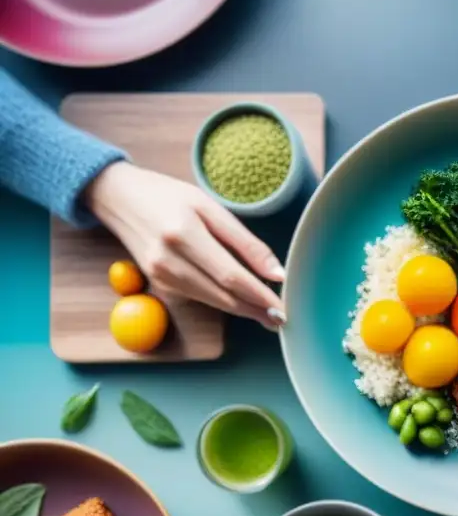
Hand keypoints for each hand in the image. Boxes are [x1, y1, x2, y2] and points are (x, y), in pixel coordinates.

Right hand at [83, 162, 285, 329]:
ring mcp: (160, 277)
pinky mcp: (159, 284)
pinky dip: (224, 301)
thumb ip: (245, 242)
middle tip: (282, 319)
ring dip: (243, 311)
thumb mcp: (209, 207)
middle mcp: (169, 262)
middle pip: (222, 296)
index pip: (231, 276)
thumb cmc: (168, 196)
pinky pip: (200, 297)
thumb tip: (276, 273)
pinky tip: (242, 303)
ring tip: (269, 315)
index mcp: (184, 235)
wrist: (117, 199)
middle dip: (255, 310)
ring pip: (212, 302)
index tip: (282, 307)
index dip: (259, 295)